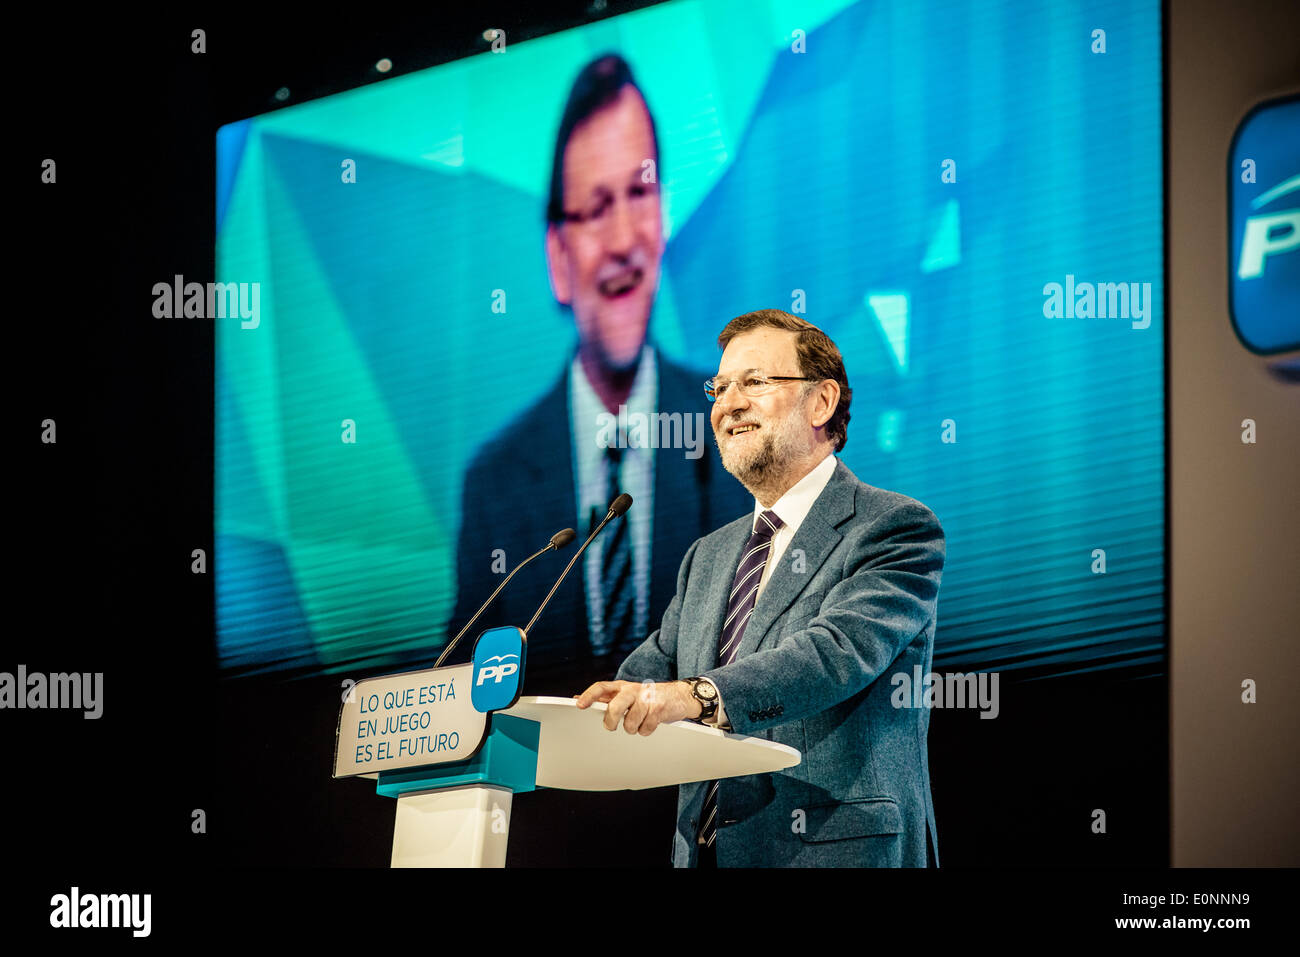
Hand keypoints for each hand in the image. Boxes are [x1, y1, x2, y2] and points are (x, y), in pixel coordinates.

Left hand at [574, 680, 701, 734]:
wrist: (680, 696)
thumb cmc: (648, 697)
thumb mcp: (626, 693)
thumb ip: (605, 697)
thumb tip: (578, 699)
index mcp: (622, 686)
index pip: (602, 687)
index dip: (589, 695)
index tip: (579, 705)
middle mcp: (633, 690)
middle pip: (615, 707)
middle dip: (611, 721)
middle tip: (612, 726)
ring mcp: (647, 699)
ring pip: (630, 723)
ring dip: (633, 728)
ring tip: (638, 722)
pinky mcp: (659, 709)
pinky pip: (645, 728)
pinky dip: (646, 730)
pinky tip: (650, 723)